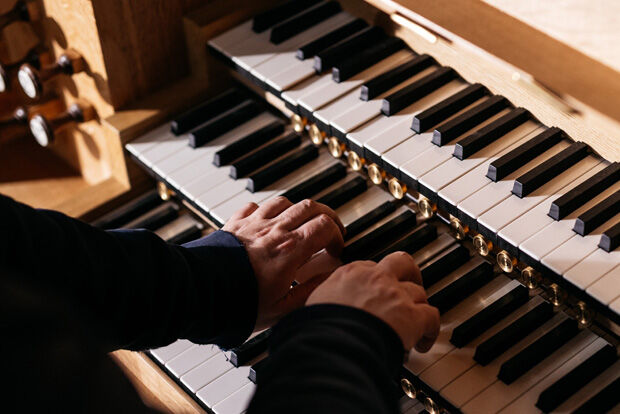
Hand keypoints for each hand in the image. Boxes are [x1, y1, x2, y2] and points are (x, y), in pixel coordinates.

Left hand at [223, 197, 344, 329]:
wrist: (199, 294)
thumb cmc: (237, 304)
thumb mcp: (282, 309)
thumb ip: (310, 292)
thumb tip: (328, 280)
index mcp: (290, 249)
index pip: (325, 226)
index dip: (337, 235)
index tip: (335, 249)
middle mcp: (274, 230)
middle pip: (310, 207)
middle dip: (325, 216)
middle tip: (328, 231)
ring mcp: (253, 224)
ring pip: (285, 201)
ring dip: (298, 210)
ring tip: (300, 224)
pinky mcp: (235, 224)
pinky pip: (255, 205)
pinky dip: (267, 210)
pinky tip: (267, 222)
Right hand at [306, 252, 439, 351]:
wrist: (334, 341)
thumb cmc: (321, 328)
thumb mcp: (314, 303)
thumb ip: (324, 300)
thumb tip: (317, 311)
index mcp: (351, 273)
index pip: (370, 267)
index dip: (377, 279)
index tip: (376, 289)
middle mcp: (376, 278)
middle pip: (402, 263)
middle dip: (409, 273)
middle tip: (409, 285)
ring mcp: (396, 295)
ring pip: (418, 291)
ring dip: (418, 306)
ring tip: (415, 322)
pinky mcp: (412, 315)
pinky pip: (432, 317)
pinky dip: (431, 330)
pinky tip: (424, 342)